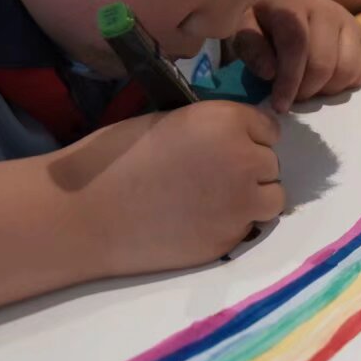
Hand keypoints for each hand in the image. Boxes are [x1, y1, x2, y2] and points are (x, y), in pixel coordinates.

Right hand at [51, 102, 283, 273]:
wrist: (88, 213)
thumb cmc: (116, 157)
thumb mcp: (171, 122)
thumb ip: (212, 129)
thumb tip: (235, 140)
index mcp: (227, 121)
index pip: (269, 128)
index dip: (247, 137)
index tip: (224, 146)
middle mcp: (245, 160)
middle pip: (271, 164)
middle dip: (249, 168)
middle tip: (211, 176)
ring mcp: (241, 204)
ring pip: (272, 198)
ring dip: (253, 197)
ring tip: (216, 200)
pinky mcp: (230, 239)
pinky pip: (248, 228)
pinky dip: (231, 224)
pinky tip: (198, 222)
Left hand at [229, 0, 360, 112]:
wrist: (289, 2)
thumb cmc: (263, 21)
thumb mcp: (244, 29)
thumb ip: (251, 48)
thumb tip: (270, 73)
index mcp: (293, 4)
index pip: (296, 46)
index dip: (289, 80)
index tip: (280, 106)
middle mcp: (326, 10)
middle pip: (323, 64)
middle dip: (306, 90)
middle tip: (292, 97)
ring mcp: (349, 22)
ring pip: (345, 71)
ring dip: (325, 90)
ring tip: (308, 88)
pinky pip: (360, 72)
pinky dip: (342, 85)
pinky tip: (324, 82)